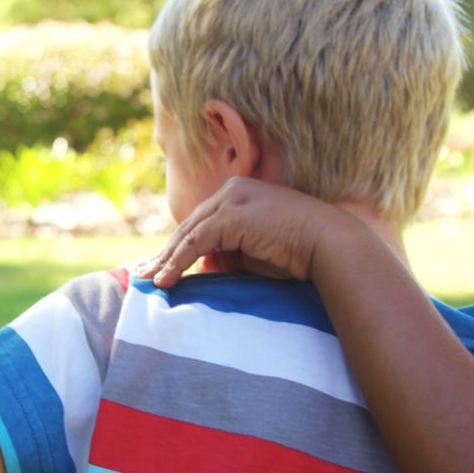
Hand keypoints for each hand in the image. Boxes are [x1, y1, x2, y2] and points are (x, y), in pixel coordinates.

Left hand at [138, 177, 359, 286]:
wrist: (330, 245)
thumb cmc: (300, 254)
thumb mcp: (254, 254)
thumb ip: (227, 255)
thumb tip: (201, 268)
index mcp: (240, 194)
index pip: (200, 222)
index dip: (178, 245)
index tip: (160, 266)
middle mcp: (233, 191)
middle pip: (189, 225)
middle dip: (165, 252)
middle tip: (143, 274)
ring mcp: (232, 200)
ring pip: (189, 233)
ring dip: (166, 260)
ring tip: (149, 281)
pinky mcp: (233, 215)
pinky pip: (196, 241)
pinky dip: (179, 262)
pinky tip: (166, 281)